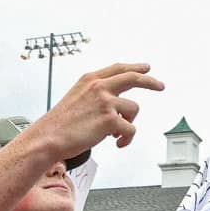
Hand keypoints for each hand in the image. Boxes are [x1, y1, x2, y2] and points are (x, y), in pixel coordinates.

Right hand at [36, 63, 163, 162]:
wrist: (49, 137)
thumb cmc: (60, 123)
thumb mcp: (76, 97)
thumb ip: (96, 94)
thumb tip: (118, 102)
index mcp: (90, 79)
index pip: (118, 68)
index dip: (134, 67)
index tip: (146, 68)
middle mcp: (99, 87)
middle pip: (133, 77)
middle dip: (150, 81)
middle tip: (160, 86)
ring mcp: (106, 101)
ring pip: (134, 109)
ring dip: (128, 122)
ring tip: (114, 132)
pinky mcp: (111, 119)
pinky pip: (131, 129)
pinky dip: (126, 138)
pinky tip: (117, 142)